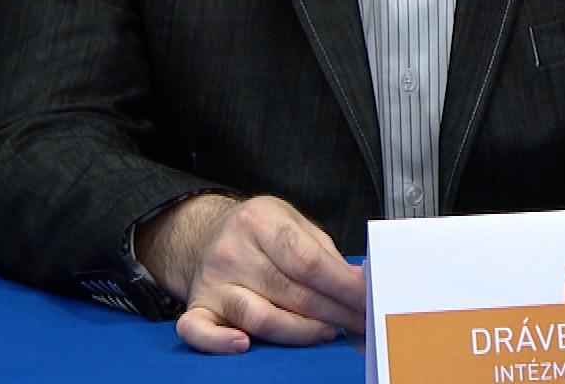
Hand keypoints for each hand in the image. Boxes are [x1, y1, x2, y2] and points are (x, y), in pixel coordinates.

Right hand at [137, 193, 366, 352]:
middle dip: (334, 312)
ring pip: (259, 317)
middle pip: (290, 292)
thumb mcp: (294, 223)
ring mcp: (211, 281)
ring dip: (301, 331)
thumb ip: (325, 252)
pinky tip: (245, 345)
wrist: (210, 233)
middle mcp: (231, 250)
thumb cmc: (263, 233)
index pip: (307, 260)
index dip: (342, 285)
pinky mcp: (197, 307)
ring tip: (328, 331)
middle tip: (360, 323)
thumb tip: (359, 285)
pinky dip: (219, 343)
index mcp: (259, 220)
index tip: (368, 300)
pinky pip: (198, 331)